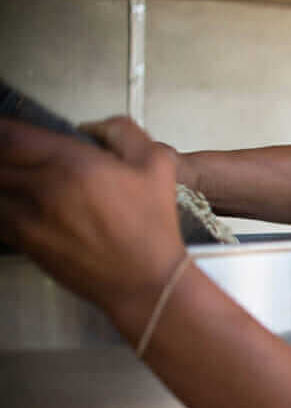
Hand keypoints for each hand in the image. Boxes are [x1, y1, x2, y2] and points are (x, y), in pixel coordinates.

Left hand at [0, 116, 186, 335]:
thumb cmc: (153, 228)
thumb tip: (95, 126)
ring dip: (4, 182)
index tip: (7, 131)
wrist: (147, 280)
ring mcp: (30, 218)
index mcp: (74, 163)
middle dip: (4, 155)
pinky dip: (3, 207)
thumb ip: (125, 132)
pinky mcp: (25, 243)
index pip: (11, 134)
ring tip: (15, 182)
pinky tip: (16, 207)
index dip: (3, 130)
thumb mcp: (158, 166)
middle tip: (13, 156)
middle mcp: (45, 187)